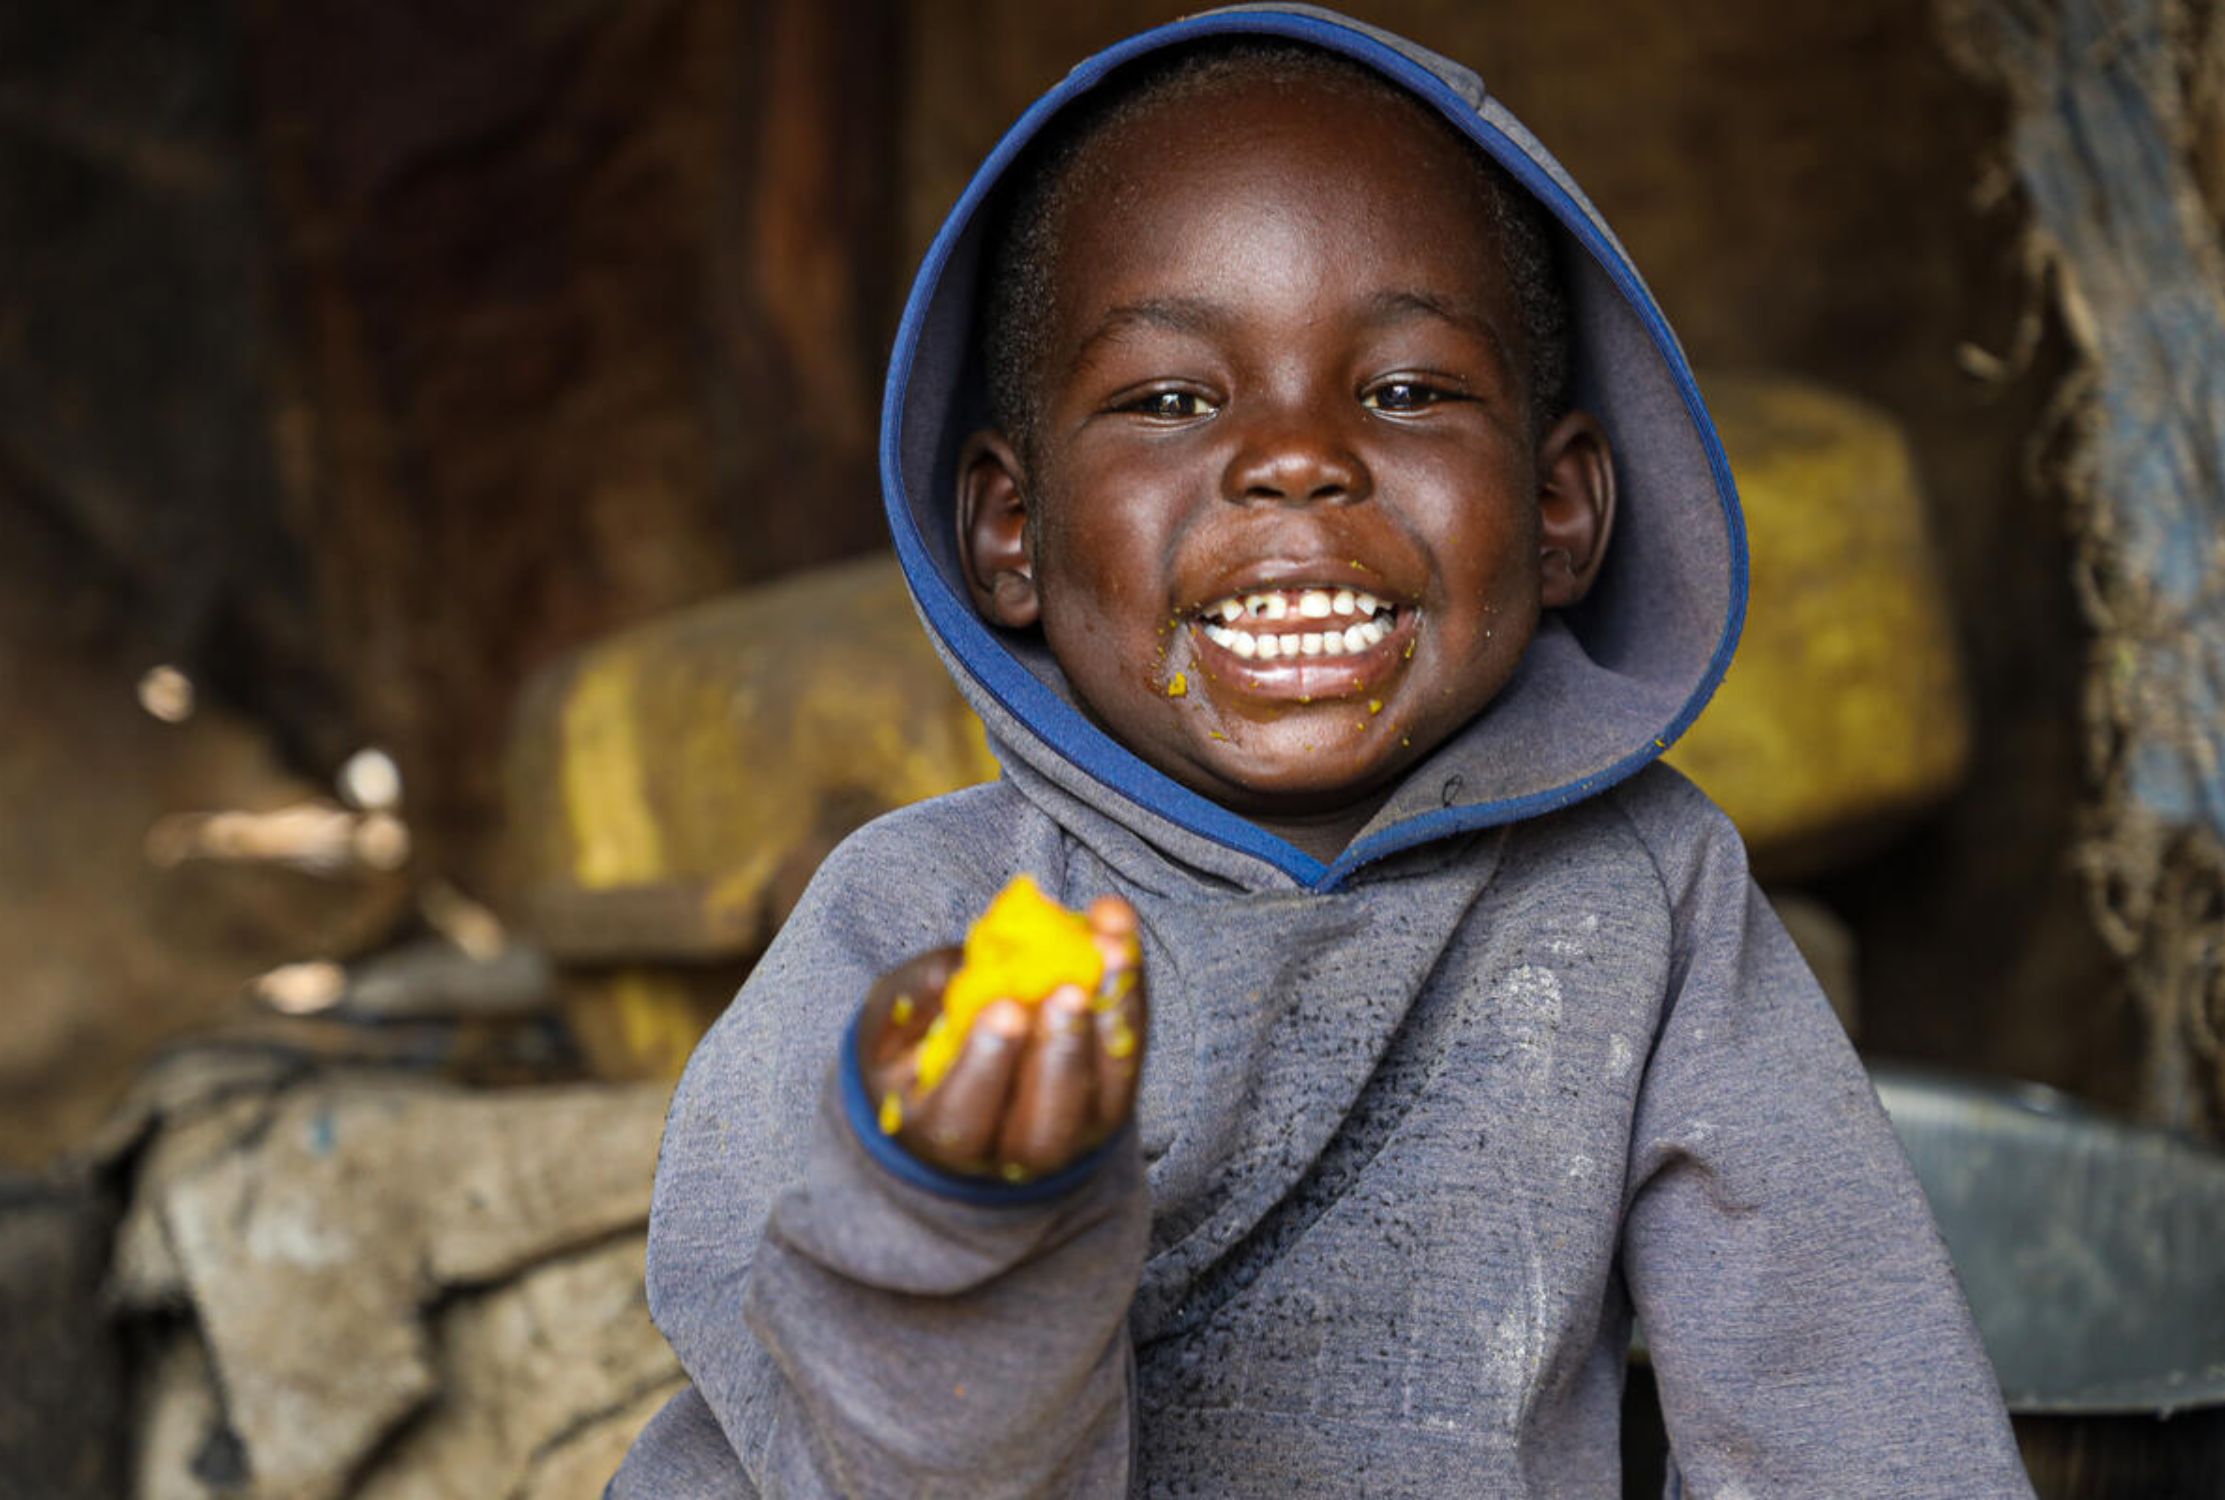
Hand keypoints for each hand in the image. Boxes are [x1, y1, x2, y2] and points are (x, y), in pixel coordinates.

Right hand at [860, 897, 1145, 1181]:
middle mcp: (1015, 1152)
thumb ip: (913, 999)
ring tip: (1110, 950)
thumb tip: (951, 970)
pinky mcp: (1113, 1098)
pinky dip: (1130, 989)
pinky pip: (1130, 1051)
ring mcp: (1074, 1132)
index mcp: (944, 1137)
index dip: (986, 1063)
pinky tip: (1118, 936)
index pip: (964, 1118)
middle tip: (1069, 990)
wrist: (973, 1088)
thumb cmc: (918, 1052)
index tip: (1005, 1007)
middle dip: (1061, 1052)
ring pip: (1105, 1092)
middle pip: (1047, 1125)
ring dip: (1114, 1013)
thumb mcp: (891, 1028)